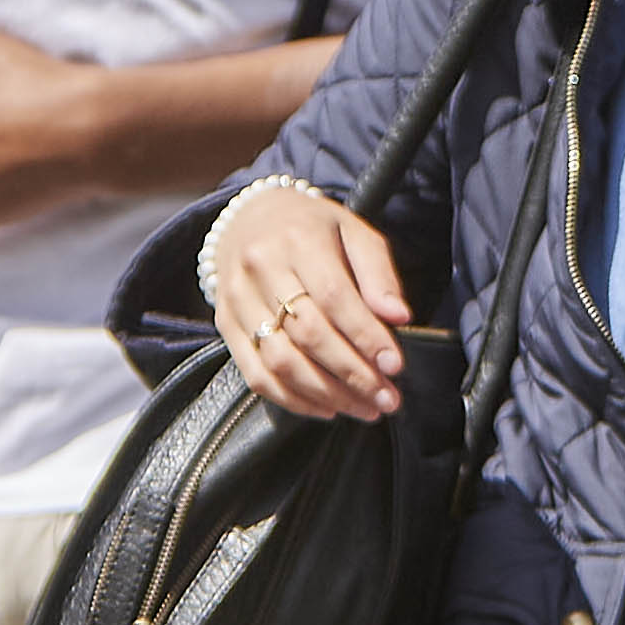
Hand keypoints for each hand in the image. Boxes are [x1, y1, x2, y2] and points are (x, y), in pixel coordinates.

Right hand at [212, 187, 411, 418]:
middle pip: (308, 333)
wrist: (249, 217)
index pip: (334, 296)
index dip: (366, 335)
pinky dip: (292, 399)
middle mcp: (262, 268)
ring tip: (363, 407)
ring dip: (326, 393)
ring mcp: (238, 298)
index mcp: (299, 239)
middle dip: (353, 373)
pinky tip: (325, 407)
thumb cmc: (311, 229)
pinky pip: (256, 374)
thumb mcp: (354, 232)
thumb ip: (378, 273)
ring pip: (281, 360)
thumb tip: (399, 316)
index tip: (394, 365)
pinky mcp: (226, 324)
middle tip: (386, 397)